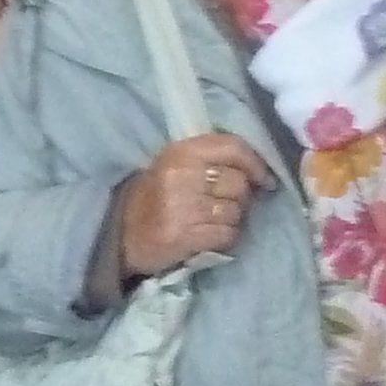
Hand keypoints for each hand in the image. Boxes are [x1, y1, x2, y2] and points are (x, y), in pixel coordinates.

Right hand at [119, 132, 275, 274]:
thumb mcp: (177, 165)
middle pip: (239, 183)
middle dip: (241, 198)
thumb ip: (213, 161)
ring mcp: (181, 205)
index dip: (256, 164)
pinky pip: (227, 234)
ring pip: (236, 211)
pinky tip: (209, 236)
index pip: (233, 147)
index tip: (264, 179)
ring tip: (213, 221)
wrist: (122, 232)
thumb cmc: (157, 196)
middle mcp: (181, 174)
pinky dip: (225, 238)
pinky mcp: (184, 235)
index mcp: (181, 151)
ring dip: (232, 220)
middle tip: (226, 205)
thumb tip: (260, 174)